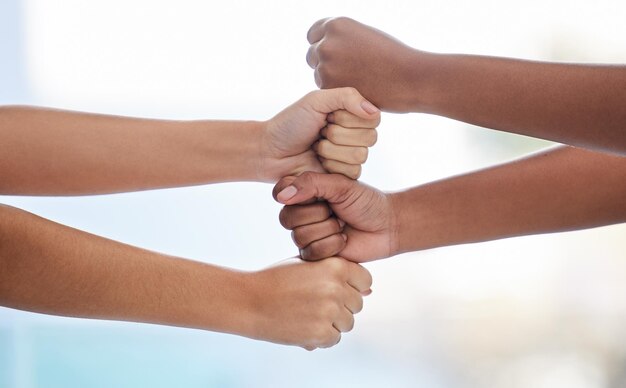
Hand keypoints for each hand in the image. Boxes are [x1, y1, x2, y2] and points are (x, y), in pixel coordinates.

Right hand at [246, 257, 371, 349]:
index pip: (365, 280)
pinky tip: (302, 324)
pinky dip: (321, 336)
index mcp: (336, 266)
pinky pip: (334, 338)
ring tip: (306, 313)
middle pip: (357, 304)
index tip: (333, 288)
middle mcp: (336, 288)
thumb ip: (339, 274)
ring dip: (332, 322)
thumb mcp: (308, 265)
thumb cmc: (277, 279)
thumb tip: (370, 291)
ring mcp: (330, 312)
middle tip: (313, 302)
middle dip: (341, 305)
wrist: (249, 300)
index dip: (350, 285)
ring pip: (348, 323)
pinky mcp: (321, 333)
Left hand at [259, 88, 379, 181]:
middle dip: (337, 134)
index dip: (348, 118)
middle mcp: (355, 134)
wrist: (271, 151)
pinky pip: (353, 172)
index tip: (327, 116)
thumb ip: (347, 97)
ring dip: (331, 150)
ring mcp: (350, 156)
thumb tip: (373, 111)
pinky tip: (318, 160)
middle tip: (319, 132)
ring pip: (360, 155)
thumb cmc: (290, 123)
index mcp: (352, 114)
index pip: (372, 118)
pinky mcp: (344, 176)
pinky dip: (331, 165)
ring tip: (316, 147)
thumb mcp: (316, 101)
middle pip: (369, 138)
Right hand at [273, 172, 395, 261]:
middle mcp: (302, 214)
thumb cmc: (366, 202)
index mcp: (305, 193)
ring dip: (327, 231)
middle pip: (287, 218)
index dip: (294, 196)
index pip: (280, 192)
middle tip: (336, 212)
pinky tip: (344, 240)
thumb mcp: (340, 185)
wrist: (387, 227)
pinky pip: (310, 252)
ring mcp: (308, 235)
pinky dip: (331, 245)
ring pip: (299, 237)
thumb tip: (281, 196)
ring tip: (342, 225)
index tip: (318, 195)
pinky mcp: (316, 254)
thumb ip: (311, 184)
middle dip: (317, 215)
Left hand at [306, 17, 424, 112]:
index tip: (335, 54)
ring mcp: (326, 66)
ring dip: (331, 79)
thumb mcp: (366, 35)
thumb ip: (344, 38)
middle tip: (345, 72)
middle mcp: (327, 43)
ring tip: (357, 82)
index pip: (314, 34)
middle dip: (324, 62)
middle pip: (312, 54)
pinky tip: (357, 90)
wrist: (409, 78)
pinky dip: (338, 92)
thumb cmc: (394, 56)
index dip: (323, 44)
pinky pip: (326, 90)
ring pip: (318, 74)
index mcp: (336, 25)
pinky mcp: (329, 88)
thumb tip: (328, 45)